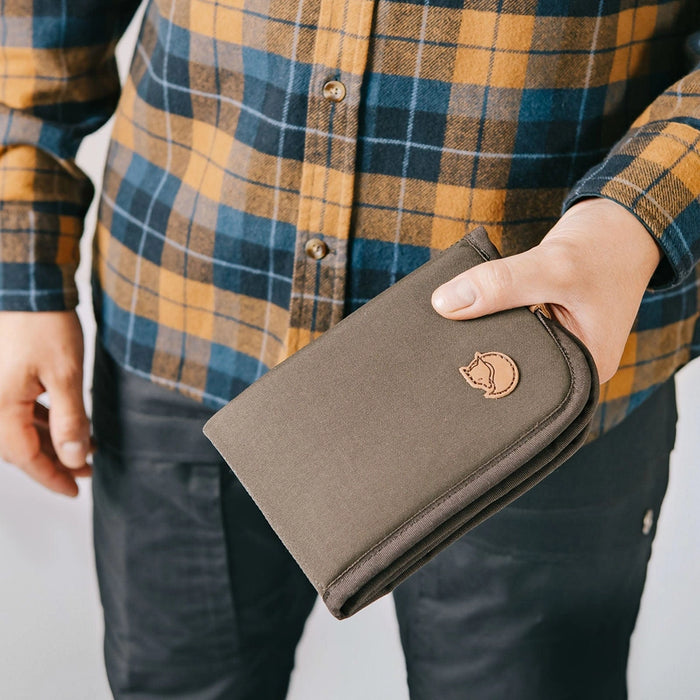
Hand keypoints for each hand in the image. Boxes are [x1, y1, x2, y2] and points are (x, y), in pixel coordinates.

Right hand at [0, 310, 92, 496]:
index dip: (52, 477)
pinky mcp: (4, 380)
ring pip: (20, 430)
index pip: (25, 457)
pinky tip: (65, 425)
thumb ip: (70, 420)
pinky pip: (19, 411)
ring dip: (50, 442)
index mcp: (0, 407)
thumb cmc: (45, 325)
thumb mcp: (66, 375)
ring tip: (84, 449)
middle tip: (87, 471)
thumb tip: (74, 458)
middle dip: (54, 462)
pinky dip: (43, 422)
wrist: (29, 286)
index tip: (76, 489)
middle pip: (20, 447)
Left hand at [431, 198, 661, 383]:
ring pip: (506, 343)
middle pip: (512, 366)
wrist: (620, 219)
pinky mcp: (541, 322)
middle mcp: (571, 363)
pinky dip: (488, 313)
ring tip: (445, 326)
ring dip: (480, 329)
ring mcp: (555, 342)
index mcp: (586, 369)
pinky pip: (506, 324)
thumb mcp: (553, 265)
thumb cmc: (604, 246)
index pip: (524, 381)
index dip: (487, 371)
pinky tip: (461, 309)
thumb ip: (501, 284)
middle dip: (480, 351)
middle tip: (439, 343)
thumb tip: (443, 304)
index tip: (449, 358)